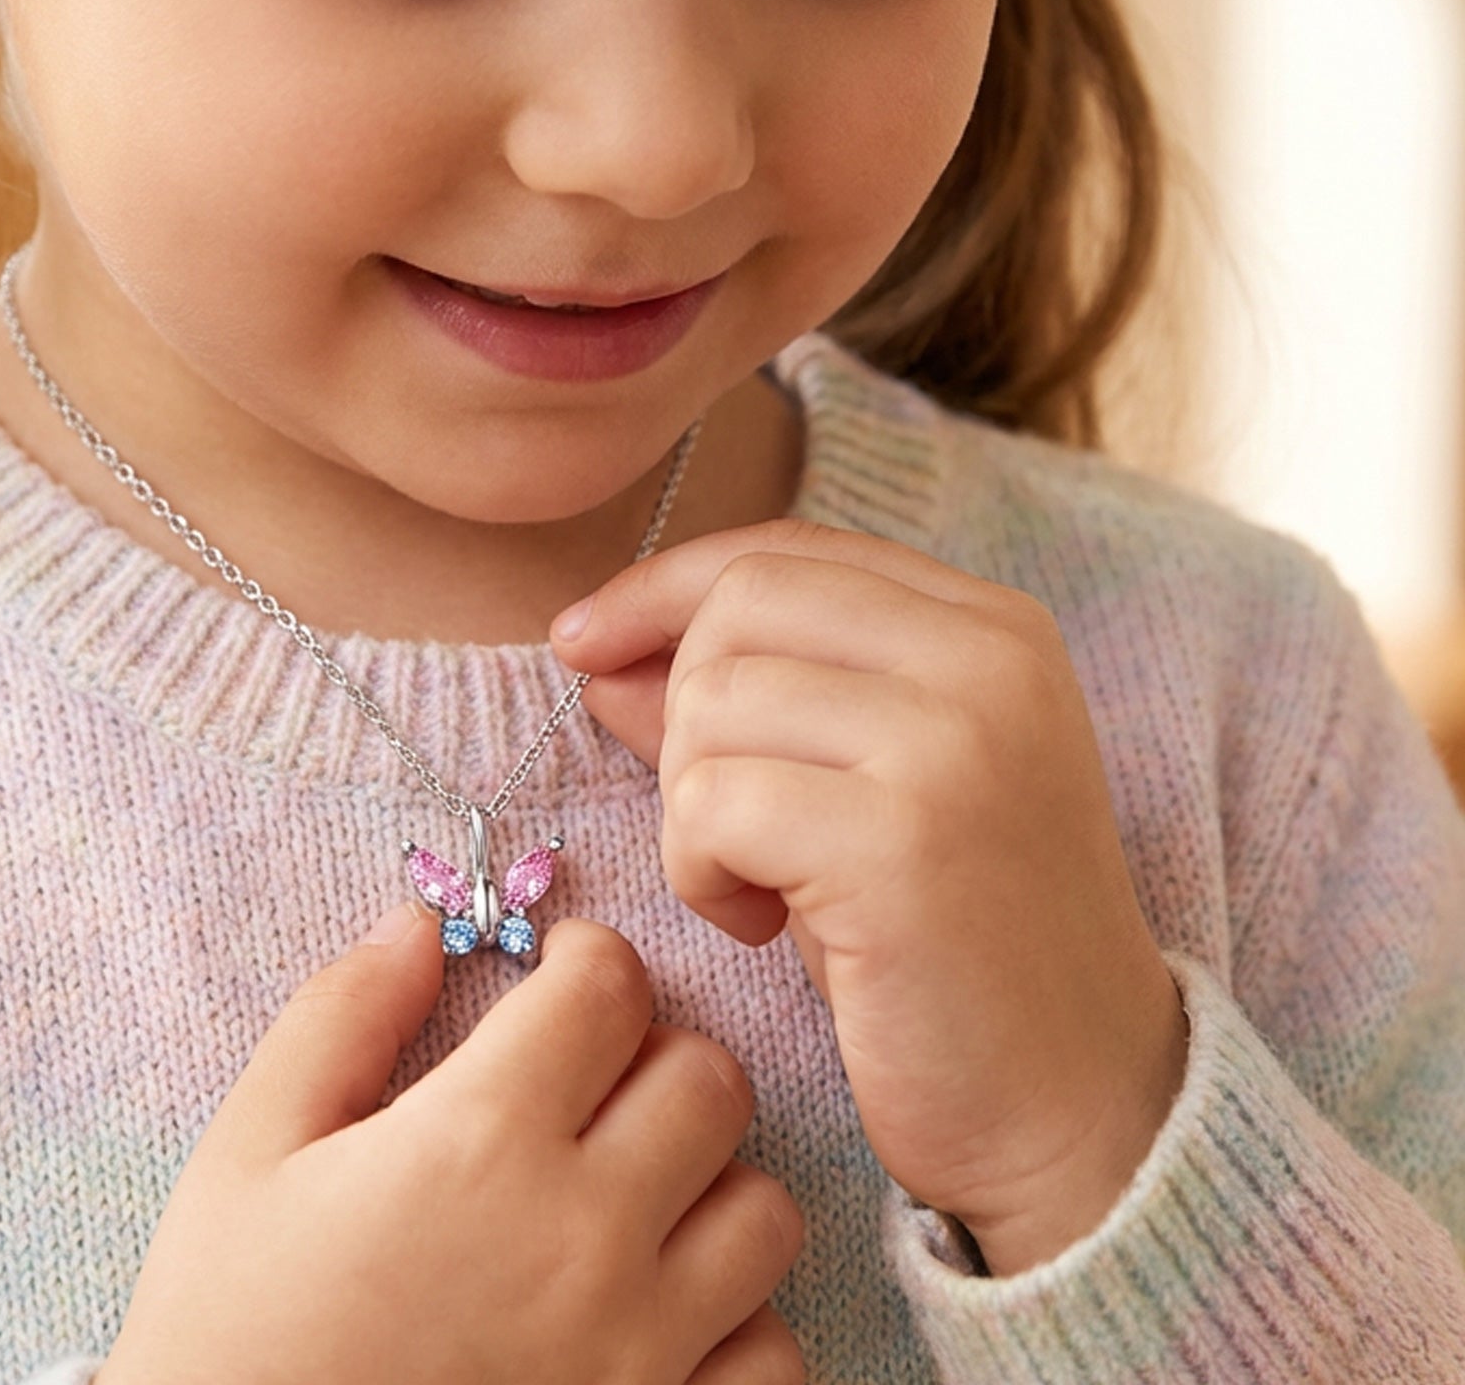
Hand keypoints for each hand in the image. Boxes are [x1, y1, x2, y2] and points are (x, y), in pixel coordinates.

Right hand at [97, 910, 807, 1384]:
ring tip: (633, 1199)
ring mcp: (639, 1351)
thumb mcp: (249, 1156)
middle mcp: (584, 1234)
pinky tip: (660, 1318)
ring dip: (709, 1184)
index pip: (609, 987)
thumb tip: (419, 927)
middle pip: (709, 1081)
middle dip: (655, 1057)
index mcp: (481, 1139)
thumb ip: (340, 1019)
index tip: (558, 978)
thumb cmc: (231, 1335)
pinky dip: (737, 1326)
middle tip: (593, 1083)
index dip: (586, 960)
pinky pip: (771, 1356)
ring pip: (764, 1211)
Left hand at [550, 517, 1188, 1276]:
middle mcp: (987, 660)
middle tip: (721, 822)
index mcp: (993, 629)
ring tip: (758, 885)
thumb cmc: (948, 949)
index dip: (665, 587)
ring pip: (712, 701)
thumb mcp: (848, 793)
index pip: (787, 551)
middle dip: (680, 709)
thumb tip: (595, 648)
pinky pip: (711, 803)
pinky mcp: (902, 841)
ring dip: (690, 805)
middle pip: (740, 606)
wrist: (1083, 1114)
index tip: (581, 640)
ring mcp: (953, 743)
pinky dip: (698, 870)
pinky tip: (761, 927)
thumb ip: (741, 704)